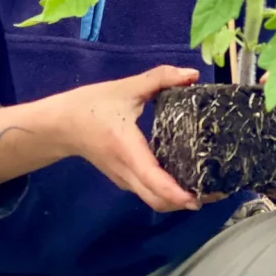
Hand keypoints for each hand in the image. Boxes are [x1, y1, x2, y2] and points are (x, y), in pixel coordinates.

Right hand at [52, 65, 201, 213]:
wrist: (61, 124)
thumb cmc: (91, 105)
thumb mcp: (125, 88)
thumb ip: (159, 78)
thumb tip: (192, 75)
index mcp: (127, 150)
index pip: (153, 181)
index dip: (177, 193)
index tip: (199, 198)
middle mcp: (126, 172)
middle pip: (158, 200)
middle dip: (186, 201)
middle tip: (215, 191)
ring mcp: (123, 179)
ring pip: (153, 200)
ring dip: (177, 200)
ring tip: (205, 187)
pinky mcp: (123, 178)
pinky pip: (147, 192)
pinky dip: (166, 193)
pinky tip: (183, 178)